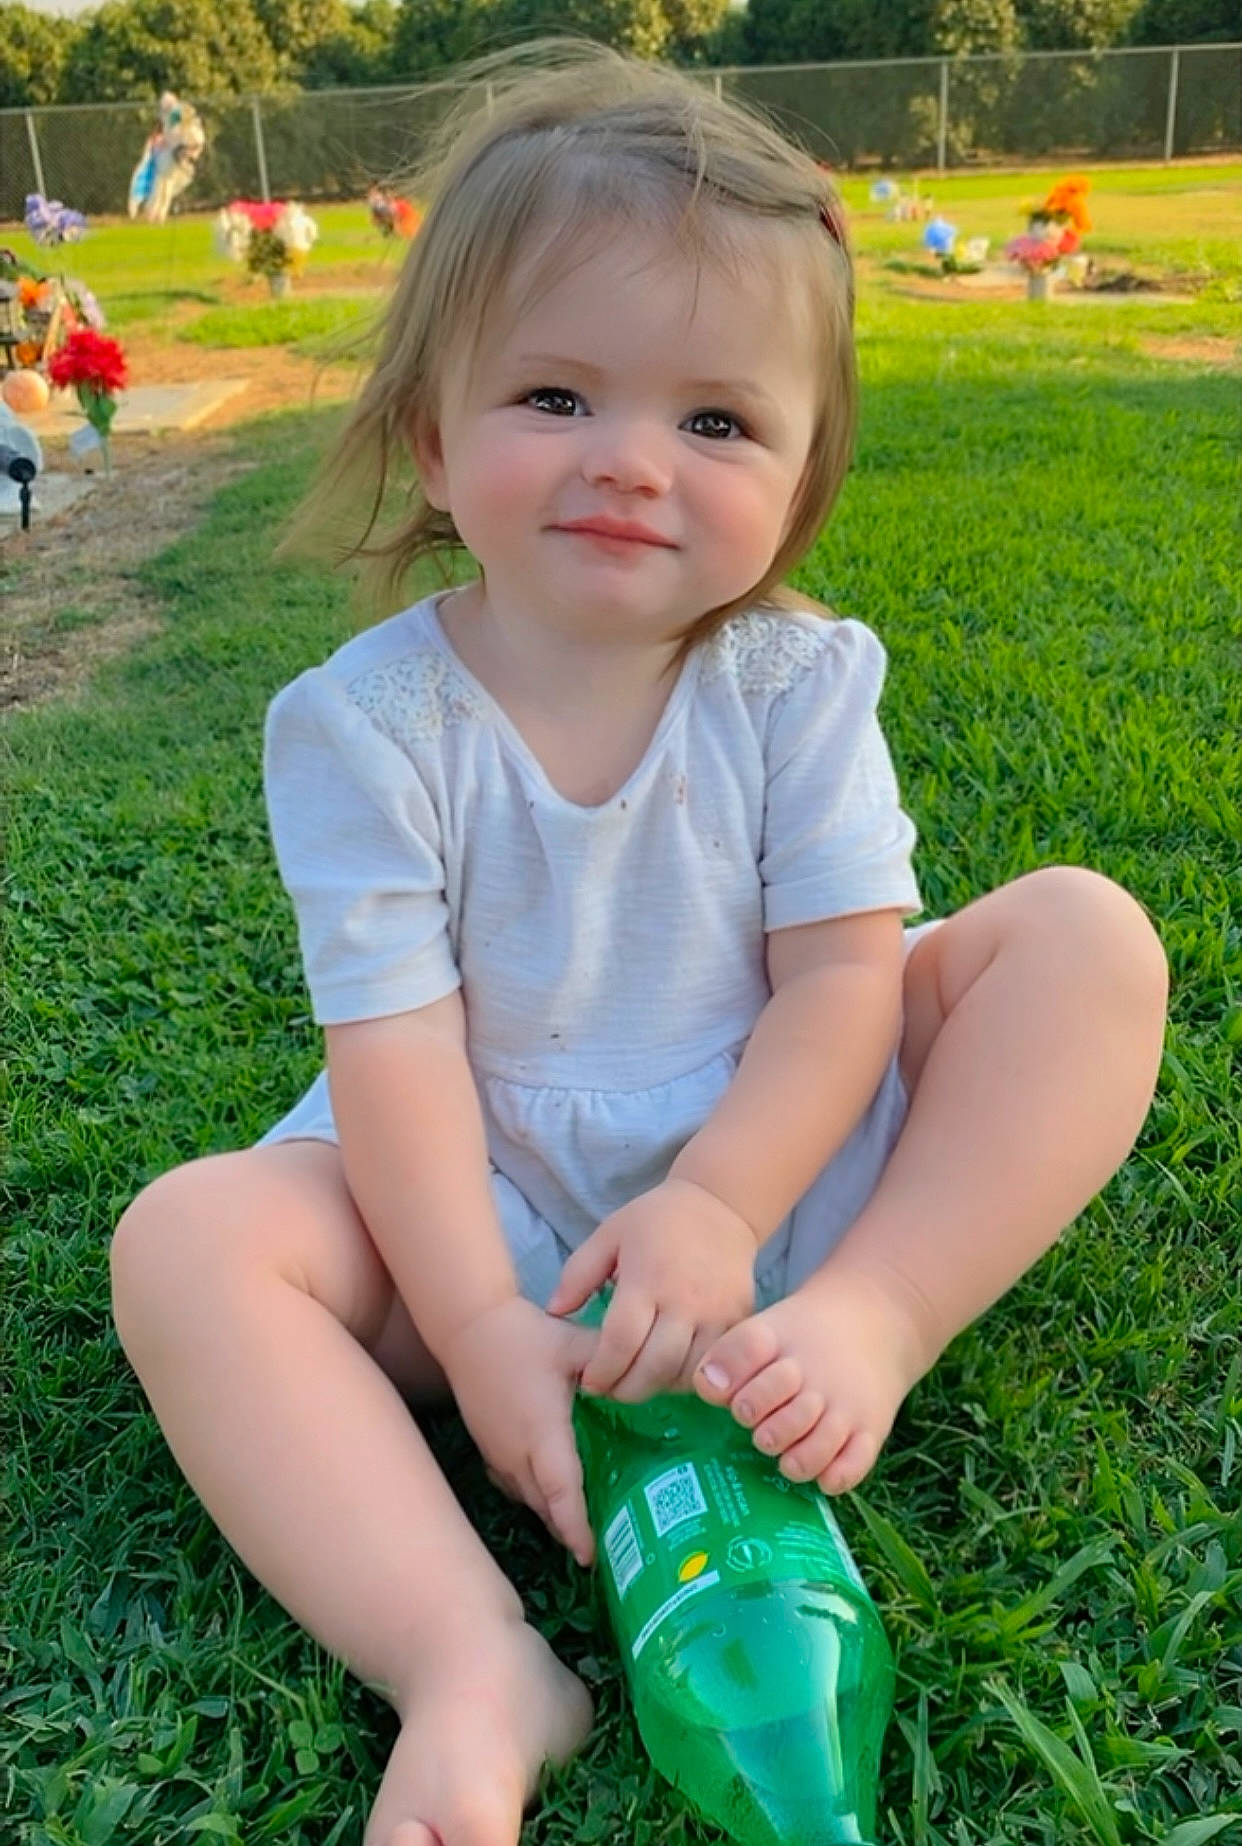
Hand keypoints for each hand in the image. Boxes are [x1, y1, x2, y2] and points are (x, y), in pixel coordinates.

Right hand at [441, 1296, 598, 1565]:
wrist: (467, 1328)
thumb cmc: (523, 1335)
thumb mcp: (573, 1343)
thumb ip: (611, 1362)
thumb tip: (650, 1379)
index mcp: (542, 1432)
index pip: (559, 1492)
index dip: (575, 1528)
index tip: (591, 1557)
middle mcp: (517, 1453)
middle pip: (545, 1506)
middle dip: (571, 1531)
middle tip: (608, 1548)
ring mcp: (498, 1454)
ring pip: (528, 1499)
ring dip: (553, 1515)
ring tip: (585, 1527)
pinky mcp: (487, 1448)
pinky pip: (513, 1486)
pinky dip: (535, 1498)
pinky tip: (553, 1493)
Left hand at [546, 1178, 756, 1401]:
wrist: (720, 1206)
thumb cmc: (657, 1220)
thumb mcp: (609, 1235)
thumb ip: (578, 1274)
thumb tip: (553, 1312)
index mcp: (647, 1278)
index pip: (621, 1341)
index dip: (601, 1371)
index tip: (589, 1381)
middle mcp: (685, 1300)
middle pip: (654, 1367)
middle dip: (625, 1389)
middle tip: (609, 1389)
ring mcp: (717, 1313)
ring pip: (686, 1373)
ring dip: (657, 1387)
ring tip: (636, 1381)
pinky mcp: (740, 1320)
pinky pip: (713, 1364)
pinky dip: (689, 1378)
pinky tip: (669, 1371)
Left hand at [694, 1265, 930, 1493]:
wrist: (873, 1320)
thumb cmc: (802, 1337)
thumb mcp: (766, 1330)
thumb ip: (730, 1357)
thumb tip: (708, 1388)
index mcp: (780, 1342)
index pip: (749, 1355)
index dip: (734, 1381)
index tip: (735, 1400)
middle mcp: (816, 1374)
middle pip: (784, 1416)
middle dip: (766, 1431)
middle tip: (762, 1432)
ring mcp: (846, 1404)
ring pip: (818, 1446)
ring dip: (797, 1460)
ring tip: (787, 1458)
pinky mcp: (870, 1428)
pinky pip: (855, 1463)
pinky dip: (835, 1476)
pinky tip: (822, 1476)